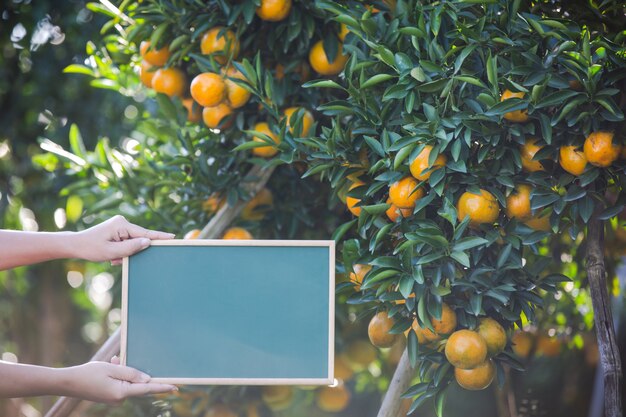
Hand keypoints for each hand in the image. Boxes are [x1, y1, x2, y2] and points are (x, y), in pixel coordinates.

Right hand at [62, 358, 176, 403]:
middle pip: (136, 383)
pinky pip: (120, 383)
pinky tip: (111, 364)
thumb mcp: (111, 368)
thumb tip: (147, 379)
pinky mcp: (110, 396)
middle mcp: (120, 399)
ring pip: (127, 381)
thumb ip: (131, 373)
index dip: (162, 386)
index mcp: (121, 393)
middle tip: (118, 361)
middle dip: (132, 370)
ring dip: (123, 370)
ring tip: (111, 361)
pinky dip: (118, 373)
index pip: (147, 389)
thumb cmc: (89, 374)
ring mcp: (115, 399)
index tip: (176, 387)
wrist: (68, 383)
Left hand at [74, 216, 173, 263]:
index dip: (159, 237)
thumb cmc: (91, 248)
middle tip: (116, 259)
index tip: (173, 237)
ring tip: (111, 258)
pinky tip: (111, 255)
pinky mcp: (118, 230)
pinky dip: (122, 250)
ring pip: (132, 242)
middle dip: (131, 251)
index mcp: (121, 225)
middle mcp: (123, 222)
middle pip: (138, 239)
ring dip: (125, 252)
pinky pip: (127, 242)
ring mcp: (121, 225)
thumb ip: (131, 248)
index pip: (145, 233)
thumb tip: (148, 242)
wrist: (75, 244)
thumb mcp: (111, 252)